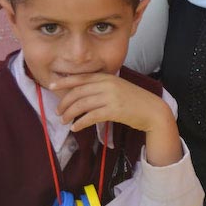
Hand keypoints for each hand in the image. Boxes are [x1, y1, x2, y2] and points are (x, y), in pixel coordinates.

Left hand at [50, 73, 180, 165]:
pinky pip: (91, 116)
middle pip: (78, 92)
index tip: (52, 86)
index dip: (64, 82)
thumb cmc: (135, 100)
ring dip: (70, 114)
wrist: (153, 110)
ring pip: (82, 104)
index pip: (81, 77)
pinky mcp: (114, 110)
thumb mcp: (118, 88)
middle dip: (65, 103)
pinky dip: (81, 123)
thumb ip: (102, 87)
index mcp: (107, 77)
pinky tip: (76, 128)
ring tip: (65, 121)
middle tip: (58, 112)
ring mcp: (111, 97)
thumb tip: (82, 94)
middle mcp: (107, 85)